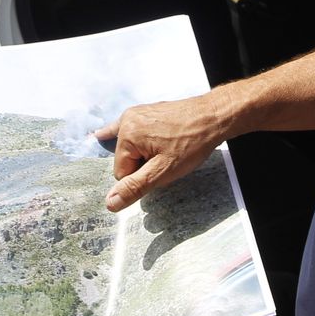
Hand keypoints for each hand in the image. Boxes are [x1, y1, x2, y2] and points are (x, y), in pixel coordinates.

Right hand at [96, 90, 232, 211]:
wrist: (214, 116)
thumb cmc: (192, 143)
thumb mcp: (163, 171)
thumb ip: (135, 187)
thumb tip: (110, 204)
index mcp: (127, 134)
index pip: (122, 173)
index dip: (143, 176)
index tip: (163, 167)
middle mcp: (127, 120)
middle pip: (126, 159)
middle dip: (145, 164)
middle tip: (169, 157)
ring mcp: (137, 113)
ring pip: (131, 148)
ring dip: (146, 154)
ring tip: (166, 149)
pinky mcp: (146, 111)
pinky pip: (129, 128)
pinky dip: (118, 133)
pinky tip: (100, 135)